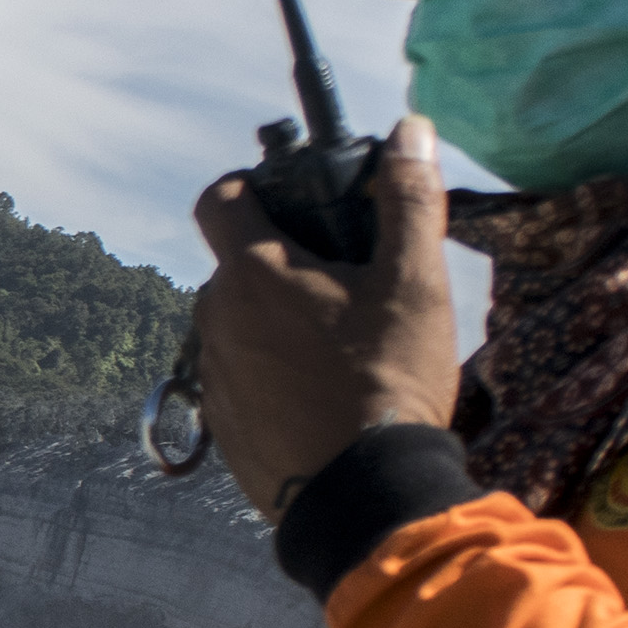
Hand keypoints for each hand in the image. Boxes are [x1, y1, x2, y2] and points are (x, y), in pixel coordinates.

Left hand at [191, 115, 461, 520]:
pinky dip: (271, 376)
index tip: (290, 198)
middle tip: (342, 282)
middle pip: (236, 266)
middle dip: (280, 263)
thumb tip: (414, 130)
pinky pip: (240, 380)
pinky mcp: (221, 426)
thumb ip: (409, 201)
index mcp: (254, 273)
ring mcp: (213, 376)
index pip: (219, 199)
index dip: (250, 187)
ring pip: (238, 326)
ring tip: (340, 348)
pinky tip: (321, 396)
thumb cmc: (388, 383)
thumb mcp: (414, 285)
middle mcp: (217, 318)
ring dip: (276, 323)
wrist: (364, 498)